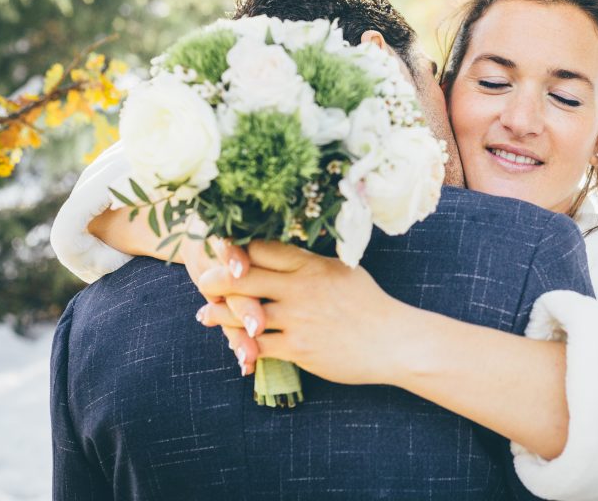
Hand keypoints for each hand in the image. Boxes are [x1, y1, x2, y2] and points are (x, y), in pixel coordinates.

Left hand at [195, 240, 412, 385]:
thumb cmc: (369, 304)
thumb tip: (283, 253)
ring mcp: (298, 319)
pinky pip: (257, 346)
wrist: (394, 341)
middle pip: (242, 277)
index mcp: (312, 264)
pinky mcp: (299, 348)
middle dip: (216, 280)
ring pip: (242, 314)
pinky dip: (242, 347)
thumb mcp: (342, 271)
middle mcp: (301, 288)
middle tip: (204, 282)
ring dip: (219, 316)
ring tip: (206, 315)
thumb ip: (310, 262)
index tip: (222, 252)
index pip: (261, 249)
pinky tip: (235, 346)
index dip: (236, 249)